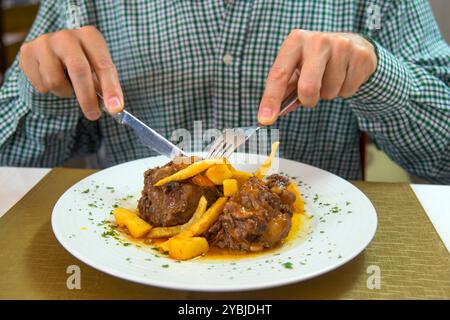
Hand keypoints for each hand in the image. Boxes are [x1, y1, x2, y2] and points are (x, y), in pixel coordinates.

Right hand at [19, 26, 122, 119]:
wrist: (53, 52)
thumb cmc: (83, 62)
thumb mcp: (97, 69)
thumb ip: (105, 85)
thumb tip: (114, 107)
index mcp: (90, 36)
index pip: (103, 65)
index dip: (110, 88)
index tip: (115, 108)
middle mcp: (67, 35)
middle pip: (79, 70)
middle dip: (87, 98)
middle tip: (94, 115)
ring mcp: (45, 42)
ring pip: (55, 81)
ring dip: (65, 92)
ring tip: (68, 85)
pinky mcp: (28, 51)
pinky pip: (40, 84)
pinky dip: (49, 90)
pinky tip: (51, 78)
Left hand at [258, 30, 376, 124]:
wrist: (352, 45)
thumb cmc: (316, 61)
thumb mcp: (297, 68)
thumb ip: (284, 90)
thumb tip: (270, 115)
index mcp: (295, 41)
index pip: (279, 74)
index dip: (271, 99)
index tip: (265, 120)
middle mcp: (317, 40)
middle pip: (308, 87)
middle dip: (308, 100)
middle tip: (310, 97)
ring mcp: (342, 46)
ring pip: (330, 92)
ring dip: (328, 93)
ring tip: (331, 78)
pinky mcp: (360, 56)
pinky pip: (347, 91)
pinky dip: (344, 91)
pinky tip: (344, 76)